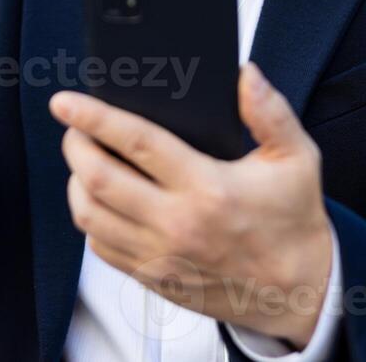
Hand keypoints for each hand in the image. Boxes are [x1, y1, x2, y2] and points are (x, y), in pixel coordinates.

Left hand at [50, 63, 333, 347]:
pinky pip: (100, 247)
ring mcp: (160, 255)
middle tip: (74, 126)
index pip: (136, 143)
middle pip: (99, 179)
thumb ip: (270, 112)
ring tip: (85, 160)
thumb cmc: (293, 220)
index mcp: (207, 188)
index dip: (94, 117)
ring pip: (90, 216)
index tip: (66, 102)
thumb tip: (245, 75)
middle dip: (76, 145)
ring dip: (76, 182)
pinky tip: (102, 199)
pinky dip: (90, 218)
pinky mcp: (153, 278)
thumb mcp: (296, 159)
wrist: (299, 290)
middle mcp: (177, 224)